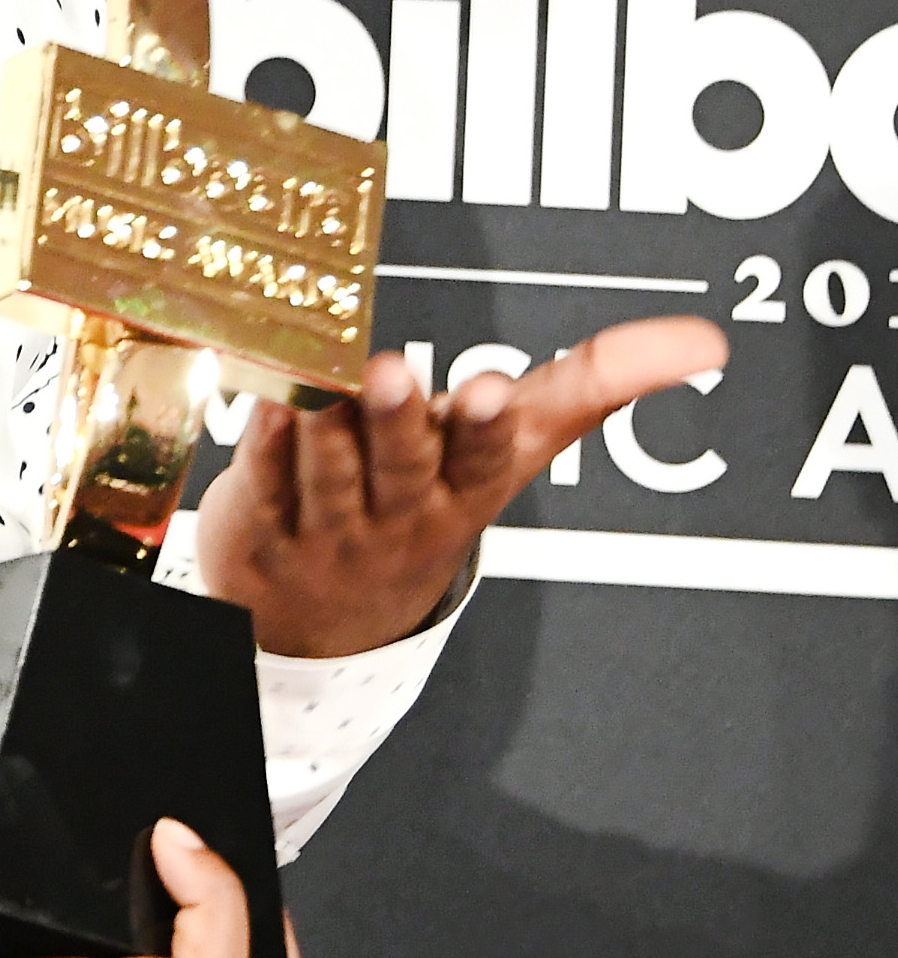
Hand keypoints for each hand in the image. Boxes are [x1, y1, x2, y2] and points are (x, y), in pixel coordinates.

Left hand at [193, 315, 728, 655]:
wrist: (327, 617)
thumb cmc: (431, 496)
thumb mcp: (516, 450)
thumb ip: (595, 383)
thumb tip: (697, 339)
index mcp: (468, 485)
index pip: (488, 456)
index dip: (490, 425)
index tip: (494, 389)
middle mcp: (402, 507)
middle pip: (402, 462)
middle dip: (401, 419)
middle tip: (392, 373)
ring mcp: (332, 524)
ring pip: (327, 471)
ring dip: (323, 426)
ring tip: (320, 385)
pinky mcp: (266, 524)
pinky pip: (263, 483)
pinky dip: (261, 446)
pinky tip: (263, 406)